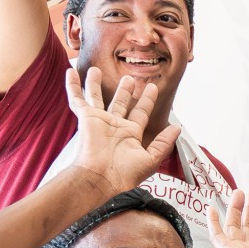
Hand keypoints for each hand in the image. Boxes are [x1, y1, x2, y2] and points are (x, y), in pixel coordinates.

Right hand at [63, 66, 176, 193]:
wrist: (101, 177)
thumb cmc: (125, 174)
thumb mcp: (151, 159)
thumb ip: (164, 143)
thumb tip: (177, 128)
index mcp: (130, 134)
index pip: (141, 112)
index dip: (147, 100)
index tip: (152, 88)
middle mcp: (115, 126)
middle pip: (120, 103)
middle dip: (125, 90)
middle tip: (129, 78)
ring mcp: (99, 120)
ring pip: (97, 97)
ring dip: (96, 84)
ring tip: (96, 70)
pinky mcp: (86, 118)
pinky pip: (77, 99)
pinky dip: (73, 86)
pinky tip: (71, 73)